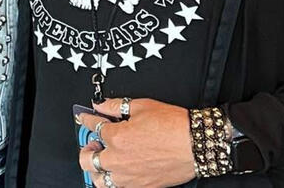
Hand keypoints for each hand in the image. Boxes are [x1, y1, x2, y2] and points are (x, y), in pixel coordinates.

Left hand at [77, 98, 195, 187]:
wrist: (198, 145)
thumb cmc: (175, 126)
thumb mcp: (142, 106)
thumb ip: (116, 106)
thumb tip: (101, 104)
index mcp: (116, 137)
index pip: (91, 126)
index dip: (86, 119)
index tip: (85, 117)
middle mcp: (118, 159)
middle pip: (86, 158)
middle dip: (87, 147)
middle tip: (95, 142)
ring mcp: (129, 176)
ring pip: (98, 179)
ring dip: (97, 169)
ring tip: (104, 160)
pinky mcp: (141, 186)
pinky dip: (113, 180)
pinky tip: (119, 171)